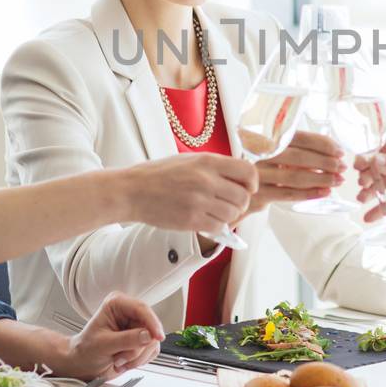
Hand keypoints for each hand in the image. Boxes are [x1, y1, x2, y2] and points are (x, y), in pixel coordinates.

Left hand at [59, 293, 165, 379]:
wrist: (83, 364)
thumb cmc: (86, 350)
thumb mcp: (104, 344)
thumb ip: (127, 339)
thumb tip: (148, 336)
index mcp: (117, 304)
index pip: (141, 309)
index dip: (152, 323)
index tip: (157, 337)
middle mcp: (129, 313)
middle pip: (149, 328)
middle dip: (137, 348)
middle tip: (120, 357)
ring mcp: (136, 327)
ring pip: (152, 342)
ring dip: (137, 357)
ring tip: (119, 359)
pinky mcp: (141, 340)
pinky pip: (152, 351)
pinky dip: (140, 360)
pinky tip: (125, 361)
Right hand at [116, 153, 257, 233]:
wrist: (132, 191)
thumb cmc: (160, 174)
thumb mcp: (189, 160)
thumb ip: (215, 166)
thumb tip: (240, 175)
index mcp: (207, 162)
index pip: (248, 171)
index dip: (252, 182)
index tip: (247, 187)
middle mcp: (206, 180)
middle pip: (244, 196)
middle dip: (241, 202)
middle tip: (230, 203)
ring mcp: (199, 201)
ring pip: (234, 213)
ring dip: (230, 215)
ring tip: (217, 211)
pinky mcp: (191, 220)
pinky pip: (219, 227)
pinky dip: (217, 226)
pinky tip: (207, 219)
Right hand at [247, 130, 346, 212]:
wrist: (234, 189)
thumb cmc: (262, 168)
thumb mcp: (274, 153)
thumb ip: (296, 149)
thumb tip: (331, 151)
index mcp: (267, 138)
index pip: (299, 137)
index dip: (322, 144)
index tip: (339, 151)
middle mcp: (260, 154)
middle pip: (299, 156)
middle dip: (325, 162)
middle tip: (342, 167)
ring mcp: (258, 175)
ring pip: (295, 177)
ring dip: (320, 179)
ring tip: (337, 181)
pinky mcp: (258, 194)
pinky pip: (289, 194)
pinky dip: (309, 194)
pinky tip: (324, 193)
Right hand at [352, 123, 385, 221]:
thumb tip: (374, 162)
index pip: (380, 146)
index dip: (368, 157)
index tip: (358, 167)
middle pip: (379, 166)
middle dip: (369, 176)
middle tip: (362, 185)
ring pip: (383, 183)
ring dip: (371, 192)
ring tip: (361, 200)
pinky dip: (382, 207)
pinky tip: (370, 216)